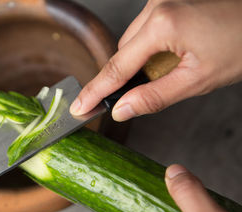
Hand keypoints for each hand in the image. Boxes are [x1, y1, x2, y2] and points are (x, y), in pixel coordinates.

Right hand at [70, 0, 241, 120]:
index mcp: (161, 25)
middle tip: (136, 96)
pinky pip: (145, 32)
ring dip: (140, 63)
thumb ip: (154, 97)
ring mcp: (160, 2)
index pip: (116, 68)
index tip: (79, 107)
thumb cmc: (241, 44)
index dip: (96, 91)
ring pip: (132, 42)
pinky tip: (172, 55)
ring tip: (172, 69)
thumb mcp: (197, 80)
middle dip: (125, 77)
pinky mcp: (167, 3)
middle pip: (122, 53)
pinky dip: (150, 50)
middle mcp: (155, 7)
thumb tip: (121, 109)